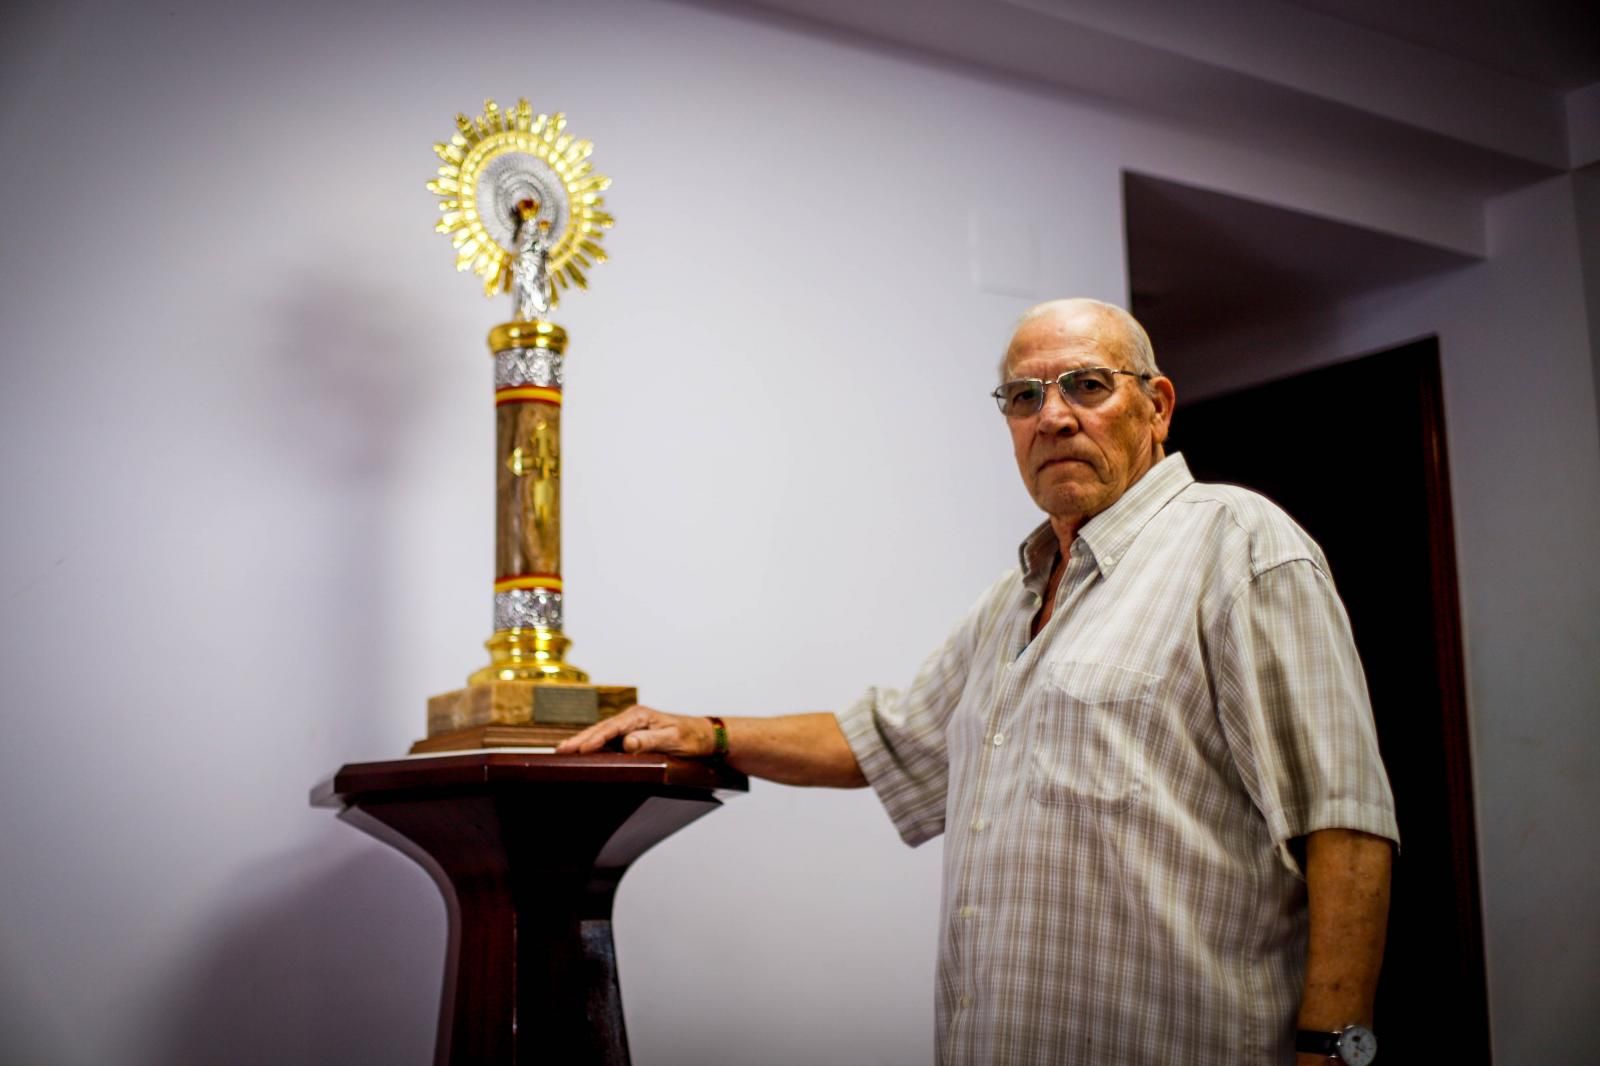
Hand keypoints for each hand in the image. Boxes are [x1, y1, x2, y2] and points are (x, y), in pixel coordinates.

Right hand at [555, 704, 714, 757]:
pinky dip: (595, 745)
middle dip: (580, 739)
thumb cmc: (692, 737)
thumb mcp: (673, 739)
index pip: (611, 728)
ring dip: (583, 741)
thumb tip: (627, 742)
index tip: (579, 749)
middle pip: (601, 729)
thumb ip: (650, 740)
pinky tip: (584, 752)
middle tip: (559, 750)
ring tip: (563, 751)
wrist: (706, 736)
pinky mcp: (633, 735)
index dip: (594, 739)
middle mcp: (633, 718)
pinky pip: (609, 740)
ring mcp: (632, 726)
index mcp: (640, 715)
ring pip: (602, 734)